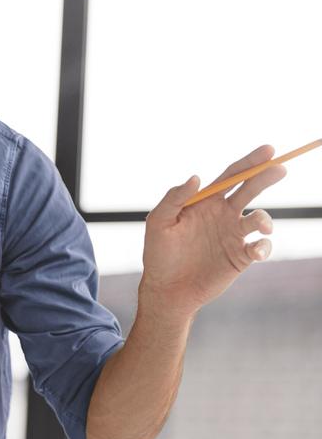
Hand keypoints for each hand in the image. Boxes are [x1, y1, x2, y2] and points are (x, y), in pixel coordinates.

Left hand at [140, 144, 286, 317]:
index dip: (249, 162)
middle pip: (250, 190)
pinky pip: (261, 247)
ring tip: (260, 225)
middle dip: (265, 177)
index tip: (268, 150)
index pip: (231, 176)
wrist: (167, 288)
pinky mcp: (241, 257)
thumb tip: (196, 178)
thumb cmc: (159, 253)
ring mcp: (234, 235)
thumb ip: (174, 198)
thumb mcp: (158, 222)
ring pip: (260, 219)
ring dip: (264, 219)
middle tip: (280, 168)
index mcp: (206, 202)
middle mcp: (223, 215)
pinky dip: (264, 246)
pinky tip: (255, 250)